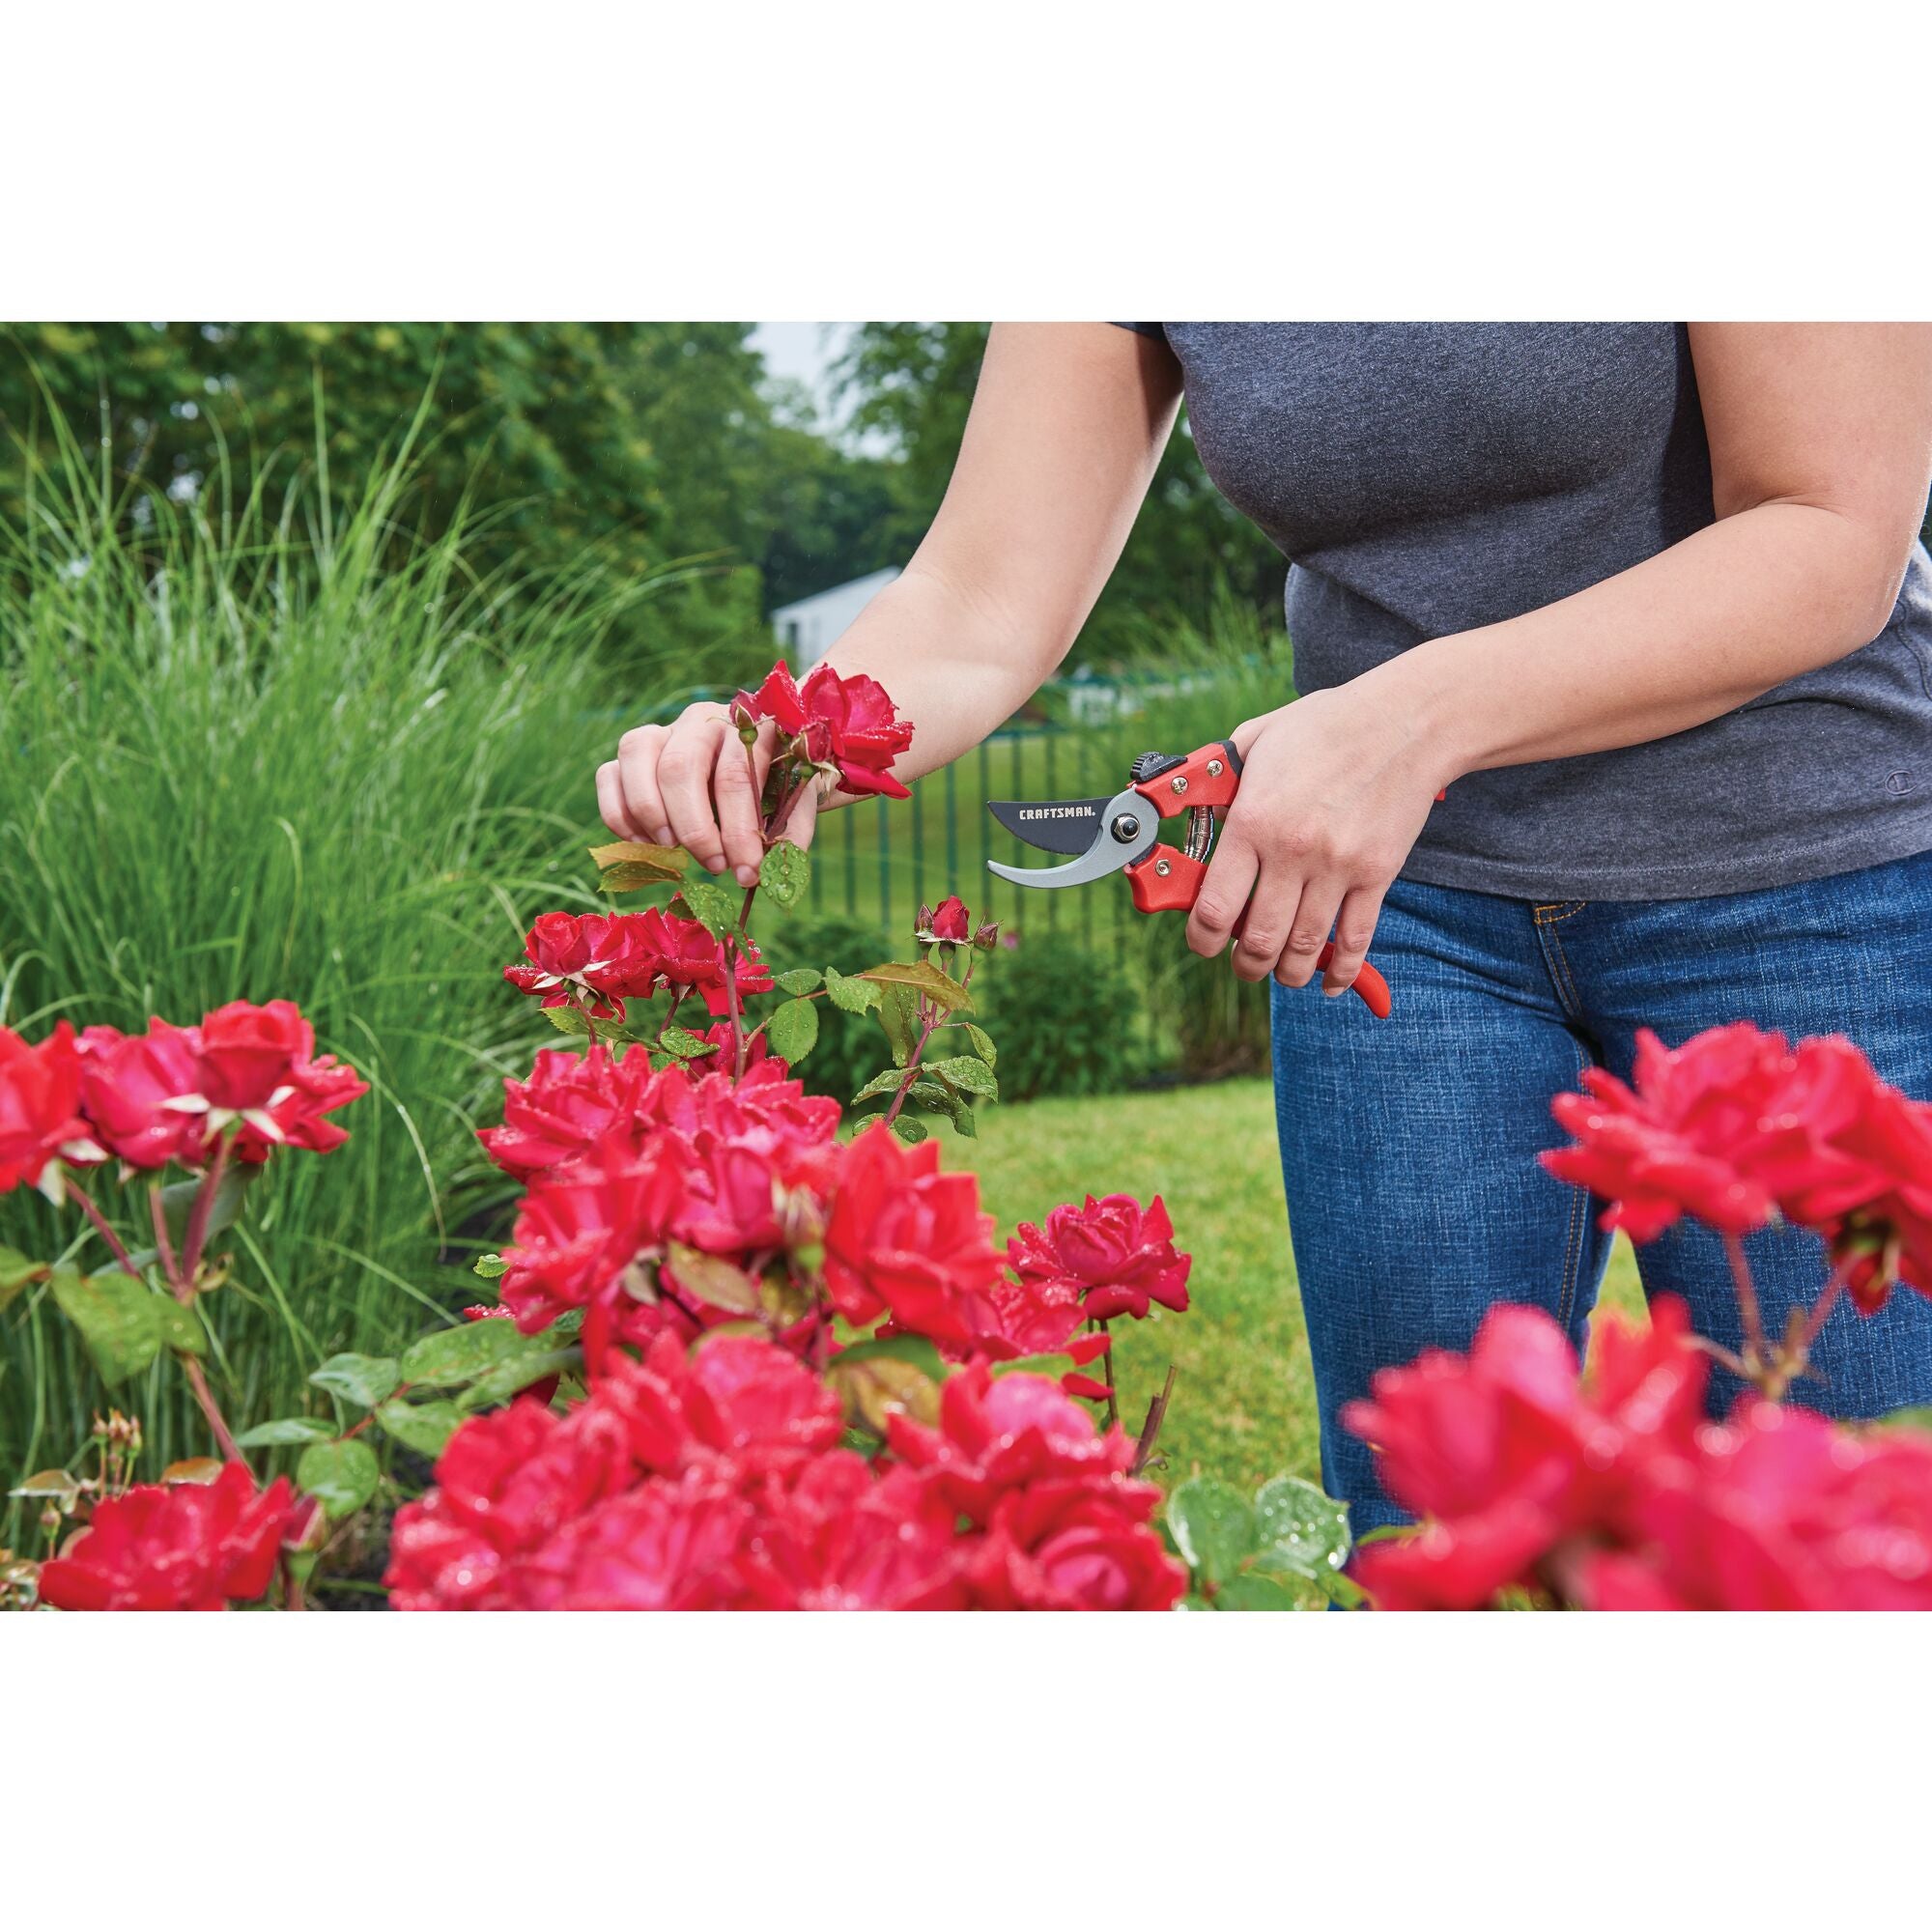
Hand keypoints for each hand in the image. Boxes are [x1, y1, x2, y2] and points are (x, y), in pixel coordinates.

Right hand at [596, 702, 821, 886]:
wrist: (759, 758)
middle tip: (713, 866)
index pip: (735, 777)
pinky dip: (619, 815)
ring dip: (650, 813)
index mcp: (747, 726)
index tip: (746, 873)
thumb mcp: (794, 805)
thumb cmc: (777, 785)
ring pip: (636, 755)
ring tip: (673, 850)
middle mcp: (700, 722)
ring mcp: (662, 731)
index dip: (738, 832)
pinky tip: (646, 844)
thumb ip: (787, 834)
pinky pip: (608, 774)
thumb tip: (767, 875)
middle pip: (679, 766)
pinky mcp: (634, 752)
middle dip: (694, 828)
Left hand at [1185, 685, 1446, 994]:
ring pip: (1305, 949)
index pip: (1215, 906)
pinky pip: (1356, 940)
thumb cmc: (1324, 726)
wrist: (1404, 722)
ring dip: (1287, 973)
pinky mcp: (1377, 875)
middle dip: (1244, 964)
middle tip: (1242, 963)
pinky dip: (1341, 971)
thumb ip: (1220, 784)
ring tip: (1279, 972)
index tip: (1202, 942)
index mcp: (1253, 821)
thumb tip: (1196, 816)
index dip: (1201, 938)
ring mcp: (1339, 867)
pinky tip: (1327, 982)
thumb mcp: (1254, 742)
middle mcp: (1293, 852)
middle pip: (1259, 940)